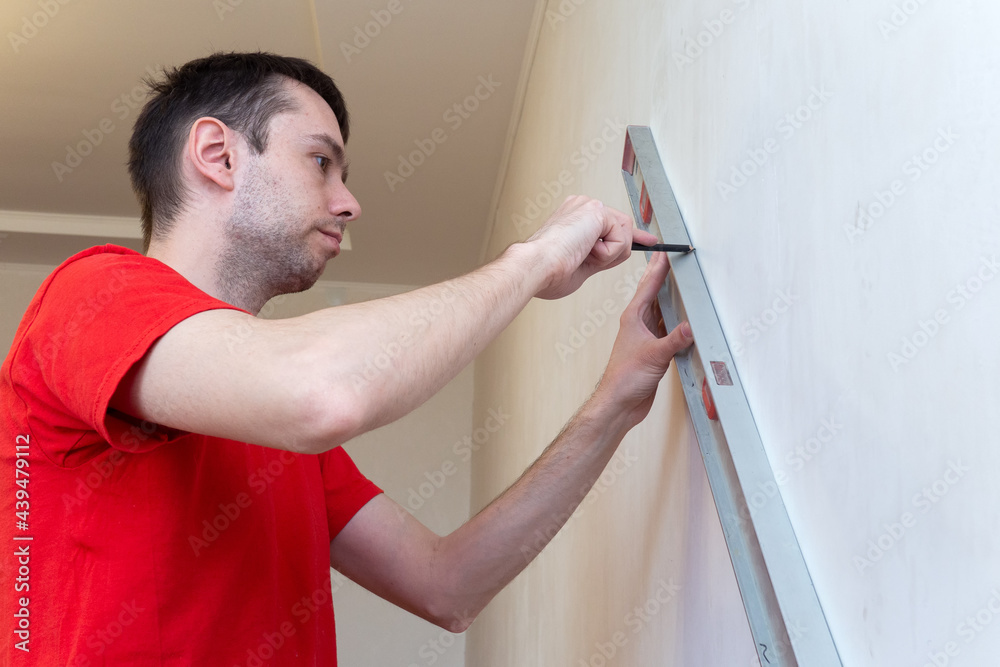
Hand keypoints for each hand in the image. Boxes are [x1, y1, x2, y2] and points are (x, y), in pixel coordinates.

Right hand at [527, 196, 658, 299]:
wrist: (536, 268)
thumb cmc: (548, 272)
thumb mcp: (584, 264)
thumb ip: (603, 254)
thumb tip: (622, 252)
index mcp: (574, 218)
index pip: (611, 223)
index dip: (630, 235)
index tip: (647, 241)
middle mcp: (581, 207)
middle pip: (622, 228)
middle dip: (617, 250)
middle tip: (591, 259)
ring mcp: (588, 206)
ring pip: (624, 233)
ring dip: (609, 254)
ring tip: (583, 256)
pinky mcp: (596, 210)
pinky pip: (621, 238)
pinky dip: (607, 253)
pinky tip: (586, 251)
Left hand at [595, 252, 692, 428]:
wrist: (619, 402)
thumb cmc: (624, 378)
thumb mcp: (654, 356)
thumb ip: (675, 340)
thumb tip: (691, 326)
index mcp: (634, 318)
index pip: (649, 286)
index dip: (659, 267)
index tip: (667, 251)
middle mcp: (639, 323)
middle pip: (654, 293)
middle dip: (664, 275)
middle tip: (674, 258)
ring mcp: (646, 336)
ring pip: (662, 310)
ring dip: (672, 297)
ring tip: (682, 281)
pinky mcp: (653, 349)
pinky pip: (668, 328)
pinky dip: (677, 321)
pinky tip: (686, 317)